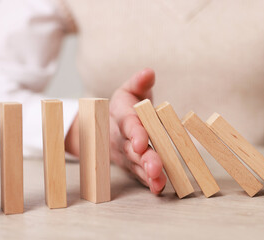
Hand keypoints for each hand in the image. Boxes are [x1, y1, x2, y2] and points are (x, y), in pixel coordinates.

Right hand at [65, 68, 166, 193]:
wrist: (104, 128)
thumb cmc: (124, 107)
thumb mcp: (128, 91)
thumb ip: (139, 83)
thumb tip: (149, 72)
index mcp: (121, 116)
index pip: (128, 124)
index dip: (135, 132)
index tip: (142, 141)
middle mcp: (121, 138)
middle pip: (132, 149)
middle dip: (144, 158)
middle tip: (156, 167)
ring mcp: (126, 154)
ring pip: (136, 165)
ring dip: (148, 173)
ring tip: (159, 180)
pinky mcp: (132, 165)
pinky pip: (139, 175)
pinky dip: (148, 182)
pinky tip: (159, 188)